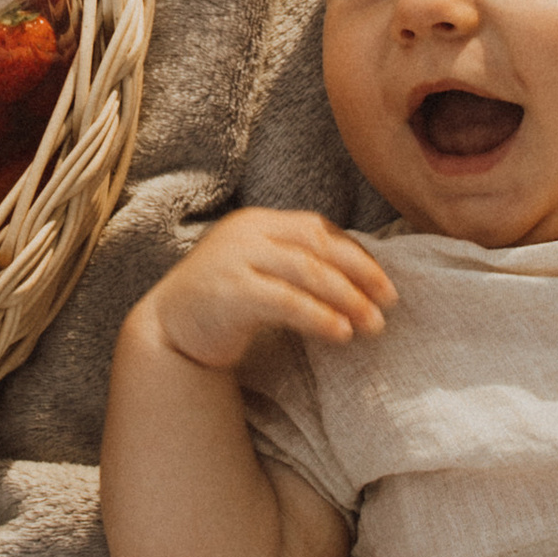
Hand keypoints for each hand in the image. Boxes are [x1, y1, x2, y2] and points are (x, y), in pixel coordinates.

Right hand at [146, 209, 395, 375]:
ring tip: (373, 325)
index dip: (357, 255)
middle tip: (389, 304)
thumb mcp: (262, 273)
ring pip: (308, 272)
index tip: (384, 285)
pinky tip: (341, 333)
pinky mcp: (229, 292)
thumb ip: (298, 266)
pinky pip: (286, 302)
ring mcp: (235, 259)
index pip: (318, 229)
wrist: (168, 333)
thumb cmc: (225, 307)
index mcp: (259, 222)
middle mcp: (247, 232)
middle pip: (318, 246)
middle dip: (360, 275)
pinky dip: (320, 317)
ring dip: (348, 299)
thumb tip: (361, 281)